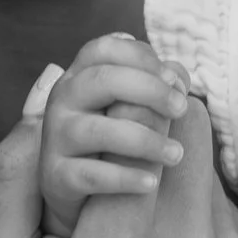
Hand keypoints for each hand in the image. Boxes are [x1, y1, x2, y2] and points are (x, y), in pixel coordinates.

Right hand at [0, 90, 237, 237]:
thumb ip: (10, 175)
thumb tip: (47, 85)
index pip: (140, 120)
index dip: (119, 97)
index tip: (99, 100)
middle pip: (186, 119)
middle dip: (149, 105)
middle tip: (118, 113)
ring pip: (208, 146)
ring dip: (169, 142)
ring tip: (133, 169)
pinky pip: (220, 185)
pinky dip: (187, 182)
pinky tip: (157, 217)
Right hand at [34, 32, 190, 237]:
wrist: (74, 187)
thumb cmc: (110, 138)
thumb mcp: (126, 106)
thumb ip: (153, 85)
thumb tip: (178, 74)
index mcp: (79, 76)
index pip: (103, 49)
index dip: (142, 58)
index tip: (174, 79)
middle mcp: (61, 100)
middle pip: (102, 80)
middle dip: (150, 91)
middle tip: (181, 109)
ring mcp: (55, 137)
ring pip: (98, 130)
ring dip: (145, 140)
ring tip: (175, 154)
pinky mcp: (56, 175)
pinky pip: (92, 174)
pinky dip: (125, 178)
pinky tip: (151, 182)